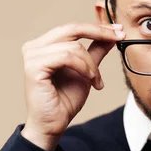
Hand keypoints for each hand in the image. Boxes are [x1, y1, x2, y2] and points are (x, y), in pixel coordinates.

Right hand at [20, 22, 124, 150]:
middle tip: (118, 38)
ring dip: (91, 63)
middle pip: (71, 28)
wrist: (53, 124)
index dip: (97, 27)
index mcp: (44, 45)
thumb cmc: (65, 99)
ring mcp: (32, 55)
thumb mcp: (87, 70)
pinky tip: (89, 79)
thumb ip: (95, 51)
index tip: (118, 30)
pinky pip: (66, 56)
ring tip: (96, 80)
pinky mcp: (34, 67)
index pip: (73, 27)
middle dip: (99, 32)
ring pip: (73, 46)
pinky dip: (83, 67)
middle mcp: (34, 46)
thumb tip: (111, 34)